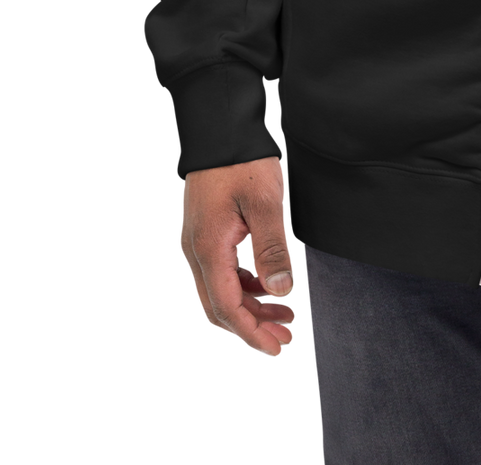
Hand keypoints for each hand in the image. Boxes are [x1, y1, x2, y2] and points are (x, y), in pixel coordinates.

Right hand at [178, 156, 298, 358]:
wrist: (219, 130)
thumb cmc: (241, 162)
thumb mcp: (265, 203)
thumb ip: (272, 248)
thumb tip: (280, 290)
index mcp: (208, 250)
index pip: (228, 309)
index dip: (252, 335)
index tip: (277, 349)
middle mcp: (195, 252)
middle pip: (219, 308)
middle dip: (252, 328)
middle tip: (285, 338)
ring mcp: (196, 243)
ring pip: (219, 292)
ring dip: (250, 308)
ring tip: (284, 313)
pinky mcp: (203, 234)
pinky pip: (220, 273)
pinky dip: (244, 286)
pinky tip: (266, 285)